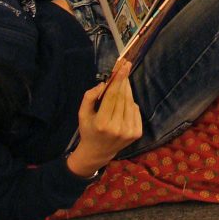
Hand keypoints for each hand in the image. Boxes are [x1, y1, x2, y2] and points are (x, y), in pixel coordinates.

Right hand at [66, 62, 142, 177]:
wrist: (97, 153)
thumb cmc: (89, 129)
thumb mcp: (82, 113)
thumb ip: (89, 97)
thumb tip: (103, 84)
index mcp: (102, 123)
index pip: (112, 97)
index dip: (119, 80)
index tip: (124, 66)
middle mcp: (117, 128)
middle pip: (123, 98)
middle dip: (124, 81)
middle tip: (125, 68)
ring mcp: (128, 132)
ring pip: (131, 103)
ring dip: (127, 91)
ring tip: (122, 86)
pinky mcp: (136, 133)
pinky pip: (136, 110)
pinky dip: (131, 104)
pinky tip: (123, 105)